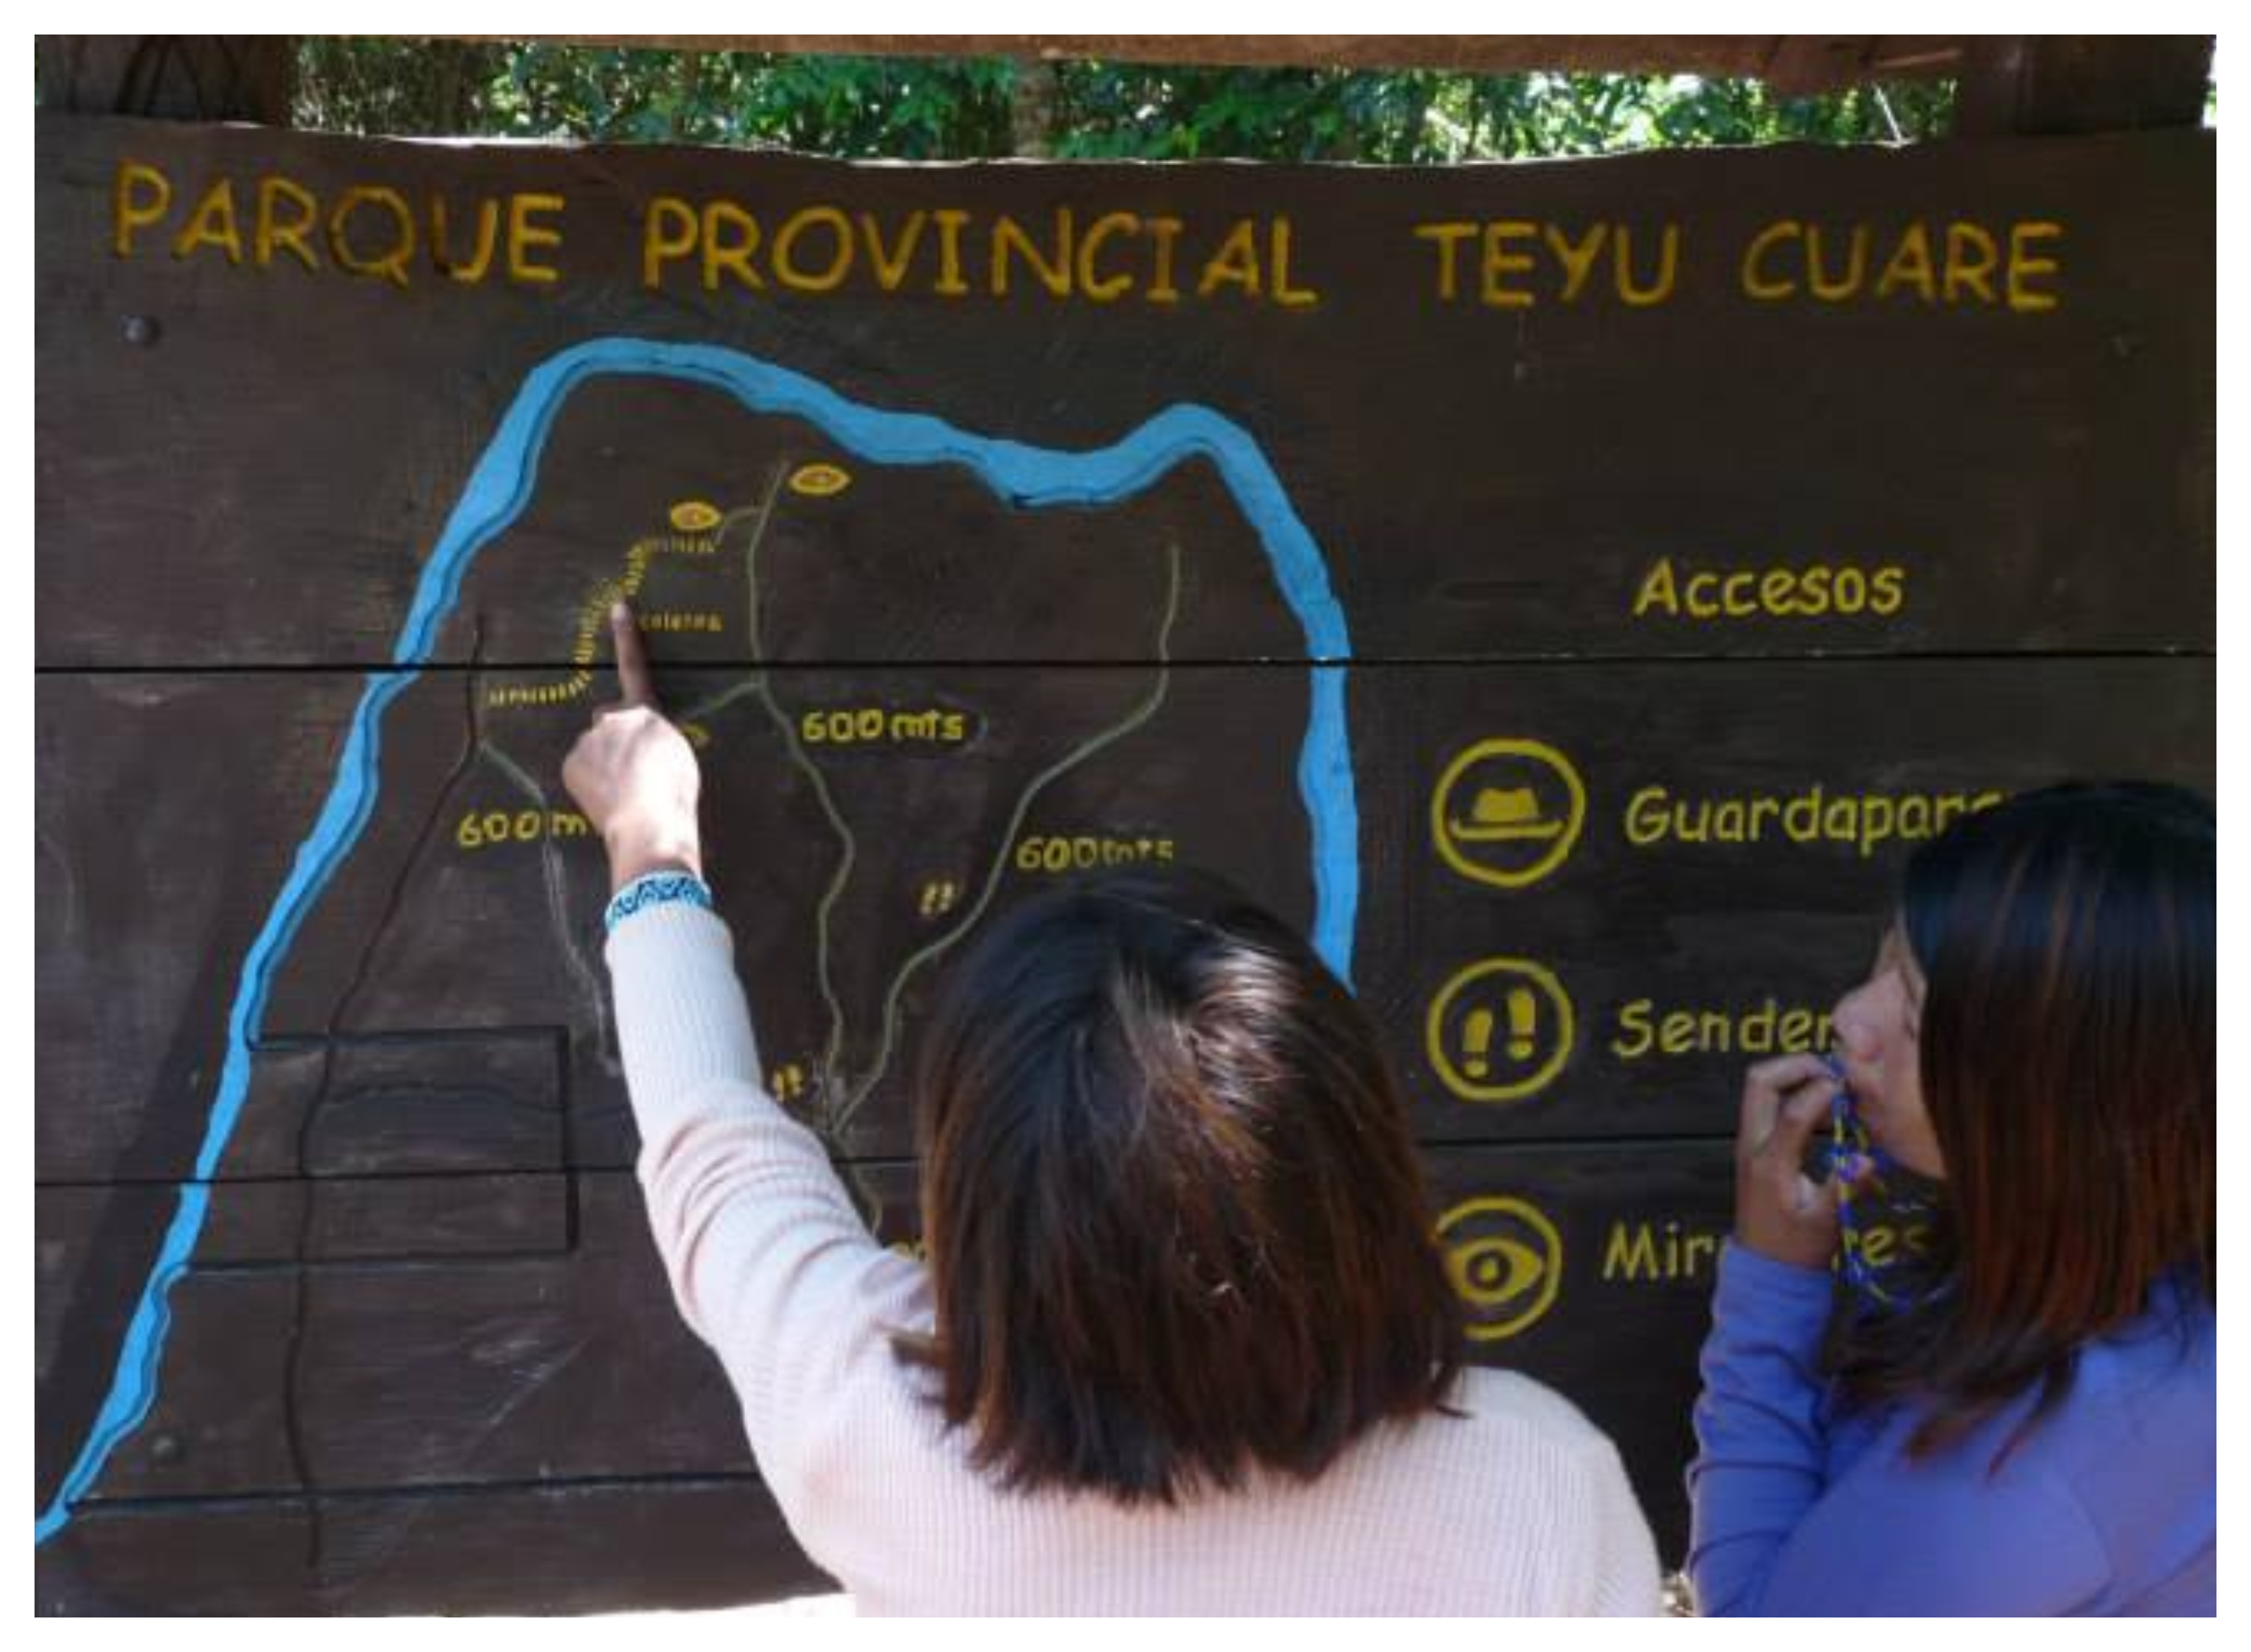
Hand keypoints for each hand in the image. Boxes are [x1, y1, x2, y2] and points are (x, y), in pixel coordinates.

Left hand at [561, 603, 703, 894]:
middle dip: (617, 739)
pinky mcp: (571, 763)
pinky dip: (590, 782)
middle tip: (635, 771)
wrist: (650, 823)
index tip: (617, 606)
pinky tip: (606, 800)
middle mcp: (613, 717)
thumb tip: (639, 746)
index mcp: (646, 713)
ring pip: (595, 748)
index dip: (627, 636)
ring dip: (605, 764)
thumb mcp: (678, 755)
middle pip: (610, 722)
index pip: (635, 666)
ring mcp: (588, 739)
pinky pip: (581, 770)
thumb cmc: (675, 793)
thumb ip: (657, 738)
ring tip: (624, 793)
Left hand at [1732, 1053, 1864, 1269]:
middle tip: (1834, 1072)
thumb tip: (1867, 1160)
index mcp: (1769, 1164)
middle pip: (1759, 1081)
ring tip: (1835, 1089)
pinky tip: (1827, 1111)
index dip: (1823, 1092)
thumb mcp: (1825, 1223)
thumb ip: (1844, 1188)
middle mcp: (1751, 1145)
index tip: (1852, 1090)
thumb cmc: (1796, 1249)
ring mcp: (1749, 1143)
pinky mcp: (1755, 1146)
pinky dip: (1794, 1094)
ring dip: (1794, 1077)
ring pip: (1760, 1089)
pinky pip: (1768, 1105)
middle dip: (1797, 1066)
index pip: (1793, 1111)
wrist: (1765, 1268)